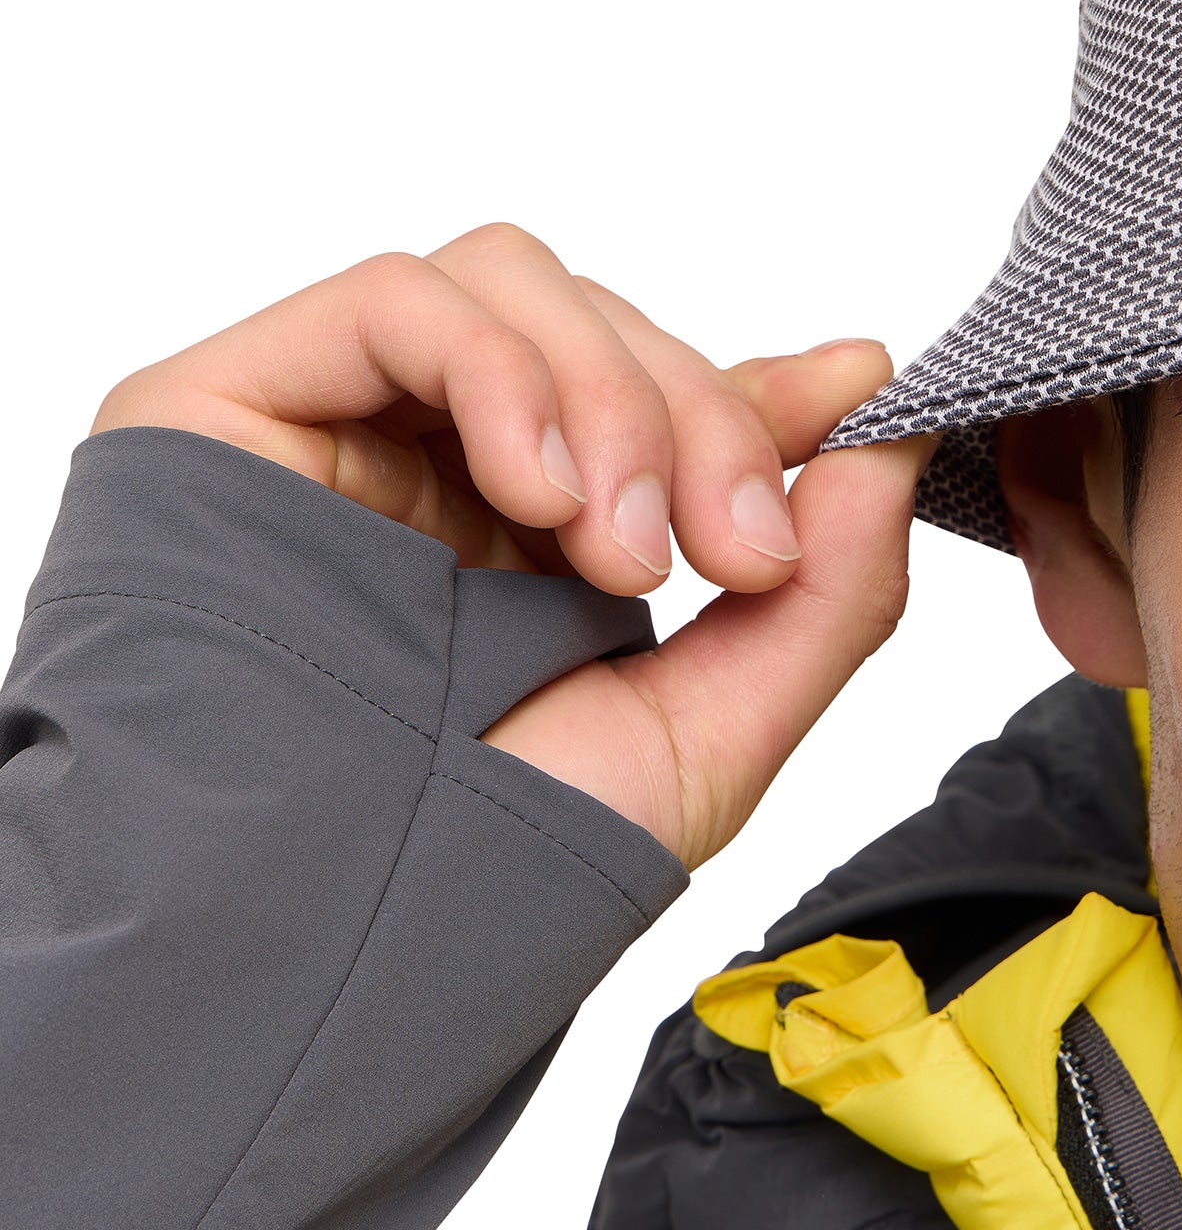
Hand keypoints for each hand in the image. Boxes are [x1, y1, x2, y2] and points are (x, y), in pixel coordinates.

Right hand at [93, 222, 932, 867]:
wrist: (314, 943)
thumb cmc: (487, 863)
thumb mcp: (710, 734)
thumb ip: (829, 588)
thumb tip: (890, 428)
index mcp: (539, 540)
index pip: (661, 394)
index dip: (756, 390)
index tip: (856, 395)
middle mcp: (440, 470)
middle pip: (601, 328)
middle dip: (698, 418)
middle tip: (727, 553)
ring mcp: (344, 429)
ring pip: (514, 286)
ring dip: (607, 397)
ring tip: (616, 550)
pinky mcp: (242, 396)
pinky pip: (400, 300)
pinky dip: (500, 370)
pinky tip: (529, 495)